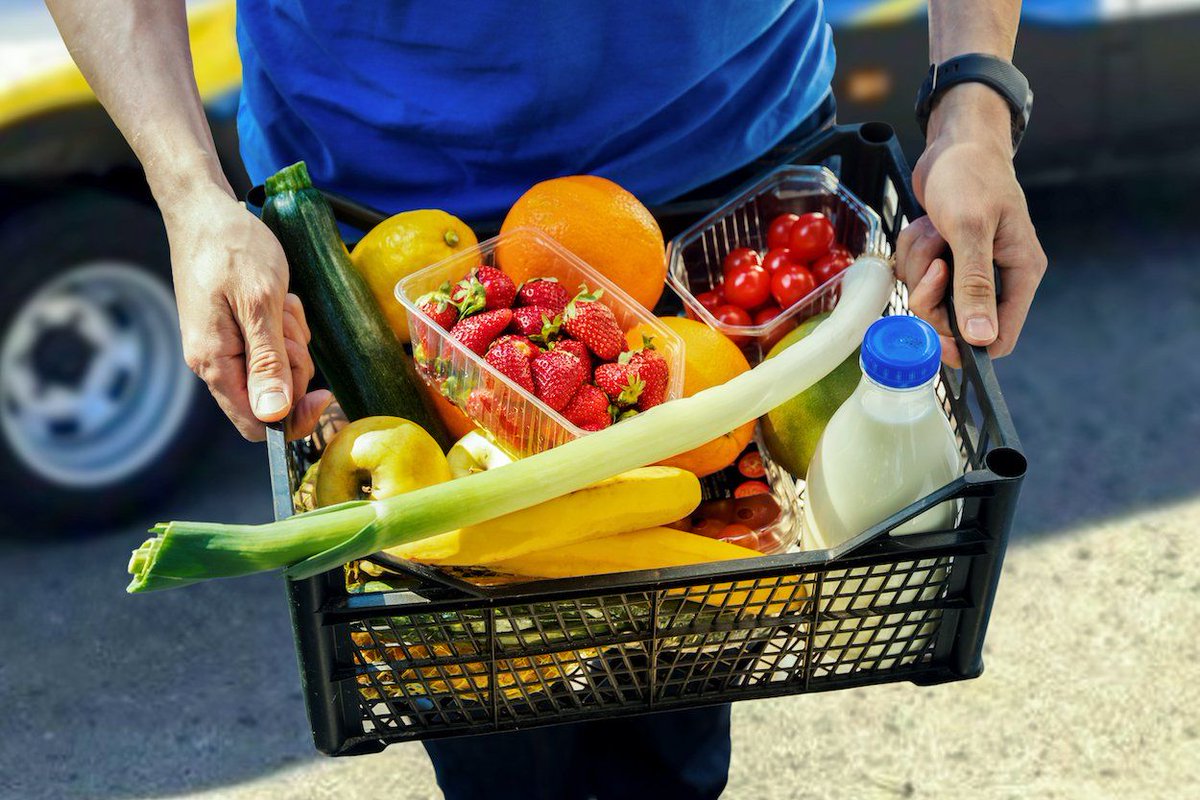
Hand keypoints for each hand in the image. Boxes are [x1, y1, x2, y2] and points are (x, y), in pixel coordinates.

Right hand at [163, 185, 329, 439]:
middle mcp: (213, 362)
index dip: (294, 418)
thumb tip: (273, 415)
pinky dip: (284, 323)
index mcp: (214, 363)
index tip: (324, 394)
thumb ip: (267, 362)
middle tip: (288, 323)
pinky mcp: (234, 330)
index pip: (257, 425)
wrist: (204, 210)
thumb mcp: (260, 303)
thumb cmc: (231, 248)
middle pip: (273, 396)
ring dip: (291, 338)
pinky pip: (272, 343)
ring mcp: (224, 346)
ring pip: (278, 367)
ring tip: (280, 302)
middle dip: (294, 363)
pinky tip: (278, 296)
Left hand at [897, 83, 1046, 366]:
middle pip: (955, 321)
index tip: (935, 340)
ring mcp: (968, 267)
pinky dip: (913, 251)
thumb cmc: (970, 175)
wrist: (955, 140)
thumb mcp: (971, 228)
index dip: (966, 346)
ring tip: (934, 229)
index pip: (1000, 337)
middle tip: (932, 264)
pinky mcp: (944, 257)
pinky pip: (917, 274)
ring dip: (920, 264)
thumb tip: (980, 337)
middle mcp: (998, 275)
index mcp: (1020, 273)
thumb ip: (975, 284)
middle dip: (932, 294)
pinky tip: (926, 224)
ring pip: (930, 296)